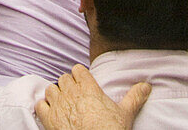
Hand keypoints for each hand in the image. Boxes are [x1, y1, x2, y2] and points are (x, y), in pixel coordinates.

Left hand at [36, 64, 150, 129]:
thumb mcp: (125, 113)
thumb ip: (135, 96)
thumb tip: (147, 85)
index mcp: (88, 87)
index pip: (78, 70)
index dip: (79, 76)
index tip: (83, 84)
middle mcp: (71, 92)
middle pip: (63, 78)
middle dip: (68, 86)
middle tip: (74, 97)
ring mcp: (58, 105)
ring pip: (51, 89)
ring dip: (55, 95)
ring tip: (62, 104)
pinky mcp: (48, 119)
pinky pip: (40, 105)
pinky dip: (44, 108)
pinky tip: (50, 113)